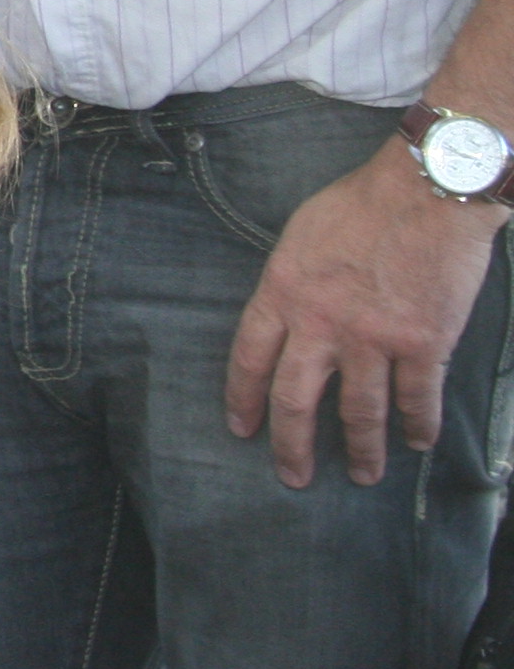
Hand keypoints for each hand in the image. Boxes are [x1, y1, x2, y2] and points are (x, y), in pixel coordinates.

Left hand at [226, 142, 501, 487]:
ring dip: (361, 449)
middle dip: (292, 445)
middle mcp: (320, 323)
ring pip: (359, 411)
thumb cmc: (360, 204)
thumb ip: (290, 284)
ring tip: (363, 475)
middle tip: (294, 476)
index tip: (243, 429)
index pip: (249, 358)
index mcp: (282, 293)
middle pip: (296, 398)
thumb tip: (288, 319)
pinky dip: (418, 425)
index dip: (243, 399)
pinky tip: (417, 441)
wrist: (424, 192)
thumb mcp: (298, 237)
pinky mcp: (422, 344)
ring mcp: (372, 338)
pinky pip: (416, 398)